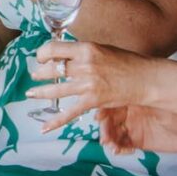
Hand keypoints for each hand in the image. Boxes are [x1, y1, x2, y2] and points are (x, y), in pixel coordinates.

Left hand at [30, 36, 156, 131]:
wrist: (145, 79)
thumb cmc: (127, 62)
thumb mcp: (103, 49)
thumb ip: (83, 53)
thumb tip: (65, 56)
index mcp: (86, 49)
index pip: (53, 49)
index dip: (42, 53)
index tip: (41, 57)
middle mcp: (84, 66)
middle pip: (51, 69)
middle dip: (39, 72)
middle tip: (35, 74)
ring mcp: (87, 85)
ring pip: (55, 90)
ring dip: (40, 92)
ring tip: (31, 92)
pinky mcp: (92, 102)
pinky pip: (69, 113)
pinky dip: (55, 121)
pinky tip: (43, 126)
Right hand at [94, 105, 176, 155]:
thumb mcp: (160, 102)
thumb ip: (141, 100)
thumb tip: (120, 94)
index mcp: (134, 98)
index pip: (112, 102)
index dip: (104, 109)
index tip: (100, 117)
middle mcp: (130, 111)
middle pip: (110, 119)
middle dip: (105, 127)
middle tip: (106, 136)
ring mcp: (133, 126)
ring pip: (113, 132)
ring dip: (109, 139)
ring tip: (112, 146)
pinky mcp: (138, 141)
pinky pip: (122, 144)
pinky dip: (118, 148)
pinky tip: (119, 151)